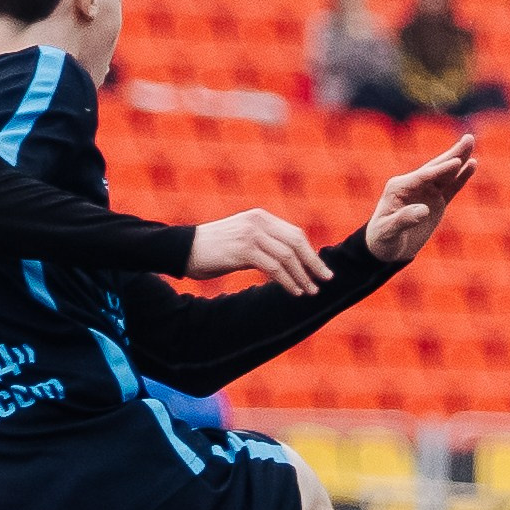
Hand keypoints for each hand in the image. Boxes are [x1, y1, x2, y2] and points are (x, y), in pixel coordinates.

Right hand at [188, 210, 333, 296]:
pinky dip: (287, 281)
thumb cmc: (212, 249)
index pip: (294, 234)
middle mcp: (258, 222)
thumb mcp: (241, 240)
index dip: (311, 253)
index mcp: (260, 217)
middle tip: (326, 280)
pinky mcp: (243, 250)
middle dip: (313, 263)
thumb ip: (263, 245)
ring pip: (287, 256)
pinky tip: (294, 291)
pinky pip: (273, 267)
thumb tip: (286, 263)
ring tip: (311, 291)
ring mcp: (251, 234)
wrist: (183, 249)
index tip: (321, 270)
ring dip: (302, 276)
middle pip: (296, 242)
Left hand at [365, 136, 476, 264]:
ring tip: (471, 142)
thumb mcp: (388, 231)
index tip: (456, 163)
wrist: (386, 248)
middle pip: (436, 167)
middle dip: (453, 154)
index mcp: (399, 187)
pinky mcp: (435, 200)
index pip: (423, 176)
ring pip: (445, 173)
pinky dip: (461, 177)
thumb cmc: (383, 239)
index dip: (440, 170)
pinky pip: (451, 187)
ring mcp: (426, 191)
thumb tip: (423, 210)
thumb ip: (404, 219)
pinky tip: (472, 165)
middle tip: (468, 138)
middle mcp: (413, 184)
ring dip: (459, 159)